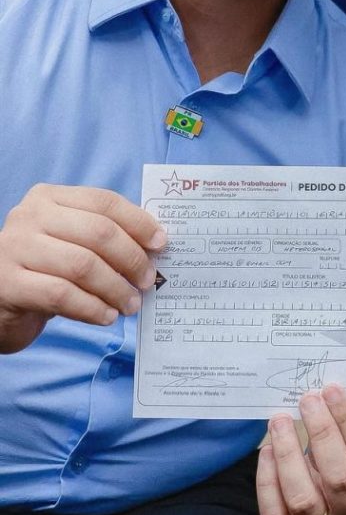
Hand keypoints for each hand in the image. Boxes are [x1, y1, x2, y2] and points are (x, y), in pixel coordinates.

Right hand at [0, 184, 166, 352]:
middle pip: (98, 232)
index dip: (138, 222)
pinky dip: (92, 307)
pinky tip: (106, 316)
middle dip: (131, 258)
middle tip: (147, 281)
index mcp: (49, 197)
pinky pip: (62, 295)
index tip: (161, 243)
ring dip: (115, 288)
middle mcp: (29, 216)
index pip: (104, 202)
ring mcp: (15, 248)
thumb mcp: (69, 240)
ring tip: (130, 304)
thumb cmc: (44, 268)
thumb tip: (156, 244)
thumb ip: (103, 235)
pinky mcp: (8, 284)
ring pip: (82, 265)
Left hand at [256, 384, 345, 514]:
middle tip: (307, 400)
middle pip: (338, 479)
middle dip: (321, 433)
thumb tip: (325, 391)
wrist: (345, 511)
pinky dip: (267, 480)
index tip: (331, 390)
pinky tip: (267, 450)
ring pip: (303, 500)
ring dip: (288, 454)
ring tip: (280, 421)